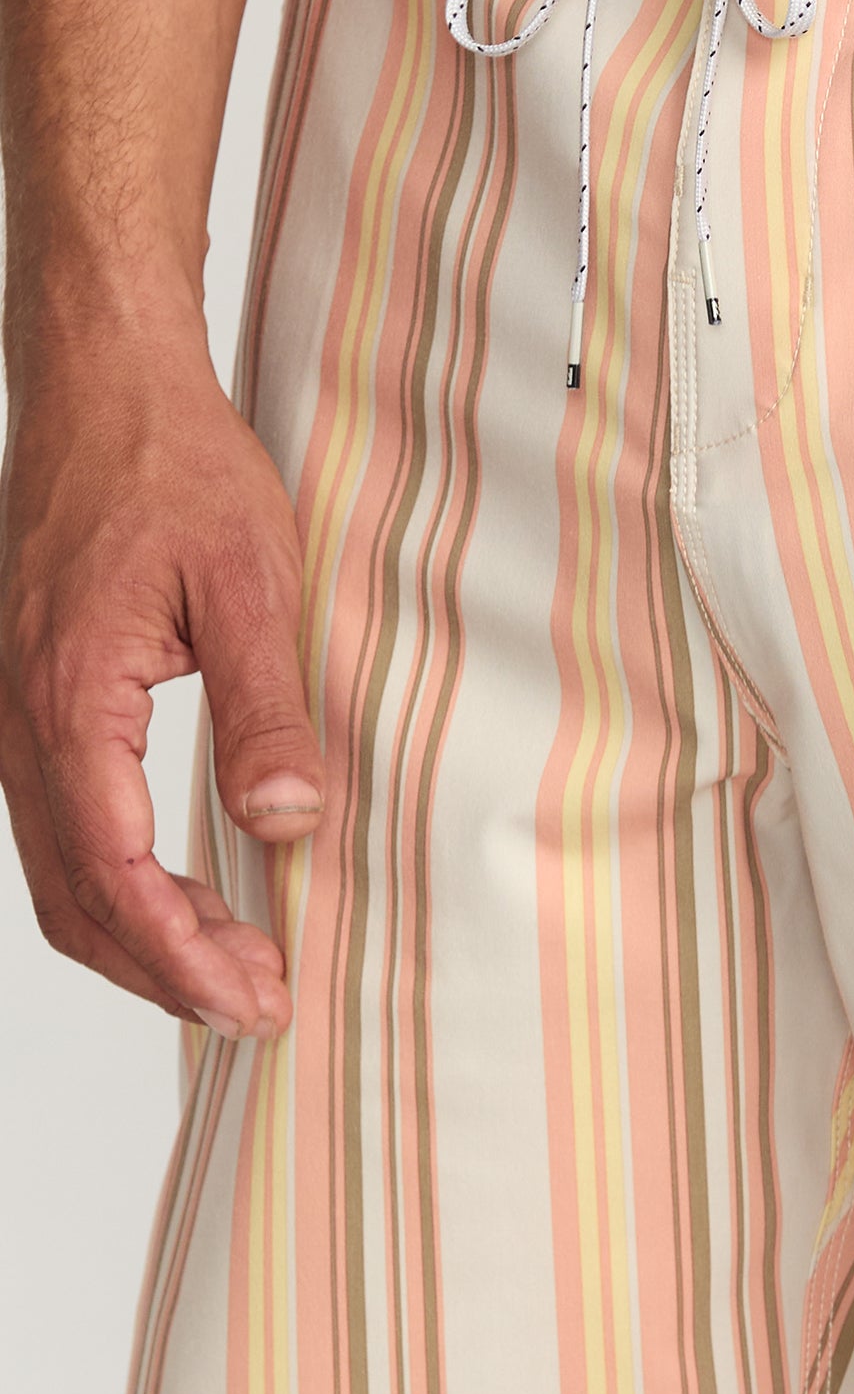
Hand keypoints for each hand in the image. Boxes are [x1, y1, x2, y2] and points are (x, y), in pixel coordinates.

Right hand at [0, 324, 322, 1037]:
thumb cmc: (175, 465)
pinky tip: (184, 894)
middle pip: (74, 898)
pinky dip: (117, 882)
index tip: (257, 998)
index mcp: (68, 698)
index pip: (116, 874)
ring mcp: (13, 713)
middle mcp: (18, 720)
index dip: (185, 955)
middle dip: (164, 971)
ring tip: (233, 967)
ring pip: (59, 870)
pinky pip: (61, 823)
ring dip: (141, 935)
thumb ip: (266, 708)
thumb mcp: (252, 580)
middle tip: (259, 1006)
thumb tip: (286, 822)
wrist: (103, 386)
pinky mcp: (32, 701)